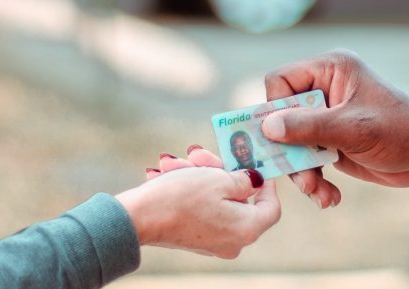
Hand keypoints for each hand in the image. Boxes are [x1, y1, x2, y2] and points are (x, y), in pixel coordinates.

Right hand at [115, 145, 278, 258]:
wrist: (137, 218)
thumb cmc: (181, 198)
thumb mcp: (219, 179)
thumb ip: (244, 179)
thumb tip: (253, 180)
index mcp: (247, 229)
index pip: (271, 207)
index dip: (267, 183)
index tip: (256, 163)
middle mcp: (233, 241)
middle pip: (238, 199)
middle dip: (219, 170)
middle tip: (201, 152)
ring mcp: (211, 241)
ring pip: (214, 199)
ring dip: (198, 174)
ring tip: (175, 161)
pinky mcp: (192, 237)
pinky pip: (199, 208)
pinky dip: (188, 188)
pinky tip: (168, 171)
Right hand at [261, 49, 408, 207]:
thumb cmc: (401, 131)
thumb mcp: (354, 129)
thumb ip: (310, 127)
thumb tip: (268, 126)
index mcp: (330, 70)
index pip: (281, 81)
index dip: (276, 108)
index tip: (281, 137)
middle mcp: (324, 90)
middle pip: (281, 117)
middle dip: (289, 150)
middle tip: (302, 177)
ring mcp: (326, 118)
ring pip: (290, 143)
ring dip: (301, 171)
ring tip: (317, 190)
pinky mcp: (329, 142)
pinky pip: (306, 160)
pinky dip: (314, 180)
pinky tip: (328, 196)